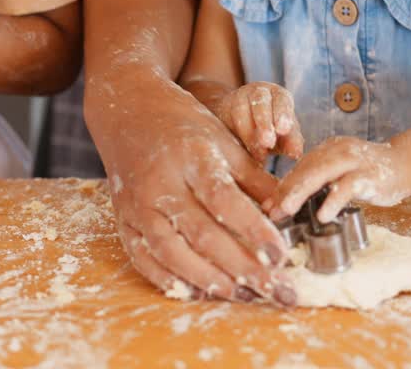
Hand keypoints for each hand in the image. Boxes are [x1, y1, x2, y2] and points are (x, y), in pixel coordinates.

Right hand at [95, 78, 295, 304]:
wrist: (129, 113)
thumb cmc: (185, 128)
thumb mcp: (225, 142)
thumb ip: (255, 178)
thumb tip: (286, 211)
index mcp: (192, 157)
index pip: (224, 200)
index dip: (253, 231)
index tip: (280, 257)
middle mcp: (161, 183)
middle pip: (202, 234)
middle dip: (242, 268)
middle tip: (275, 290)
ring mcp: (138, 205)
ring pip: (173, 253)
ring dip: (211, 280)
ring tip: (245, 296)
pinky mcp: (124, 221)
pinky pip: (145, 259)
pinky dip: (171, 281)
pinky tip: (201, 293)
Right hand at [211, 82, 301, 161]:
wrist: (240, 120)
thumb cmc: (270, 127)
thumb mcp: (283, 134)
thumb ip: (291, 141)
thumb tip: (297, 153)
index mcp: (279, 95)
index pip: (283, 101)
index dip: (283, 114)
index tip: (284, 130)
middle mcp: (260, 92)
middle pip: (261, 103)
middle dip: (265, 123)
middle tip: (269, 142)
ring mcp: (239, 97)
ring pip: (241, 110)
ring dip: (249, 132)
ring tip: (258, 154)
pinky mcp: (224, 107)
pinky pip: (227, 117)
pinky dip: (235, 133)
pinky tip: (241, 149)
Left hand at [267, 136, 410, 223]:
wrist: (406, 164)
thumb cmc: (369, 173)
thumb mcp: (341, 174)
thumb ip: (318, 184)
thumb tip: (286, 204)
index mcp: (328, 149)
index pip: (300, 168)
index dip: (282, 187)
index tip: (268, 206)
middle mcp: (338, 150)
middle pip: (306, 169)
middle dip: (286, 189)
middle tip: (271, 209)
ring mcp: (354, 161)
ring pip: (322, 173)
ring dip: (302, 191)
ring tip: (288, 209)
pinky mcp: (369, 175)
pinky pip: (348, 186)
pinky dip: (334, 200)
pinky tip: (323, 214)